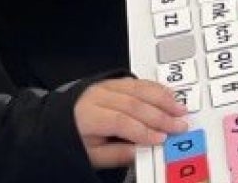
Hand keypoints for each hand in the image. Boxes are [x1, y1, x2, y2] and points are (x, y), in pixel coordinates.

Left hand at [73, 77, 188, 168]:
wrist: (57, 124)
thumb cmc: (74, 140)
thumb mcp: (91, 155)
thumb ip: (116, 154)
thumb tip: (140, 151)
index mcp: (87, 116)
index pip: (120, 120)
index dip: (142, 130)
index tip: (160, 139)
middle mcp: (97, 96)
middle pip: (133, 103)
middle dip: (159, 116)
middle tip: (178, 126)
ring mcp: (106, 86)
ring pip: (139, 88)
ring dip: (163, 99)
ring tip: (179, 110)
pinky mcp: (114, 82)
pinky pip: (139, 81)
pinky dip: (157, 89)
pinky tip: (169, 96)